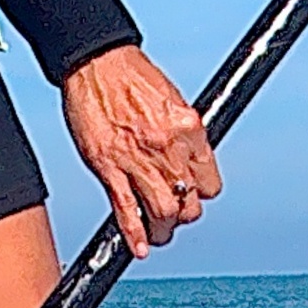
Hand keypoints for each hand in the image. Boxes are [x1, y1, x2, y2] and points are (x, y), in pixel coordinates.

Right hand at [58, 46, 219, 253]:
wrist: (97, 61)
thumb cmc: (131, 75)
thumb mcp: (173, 101)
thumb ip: (183, 135)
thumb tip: (188, 161)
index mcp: (189, 129)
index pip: (210, 183)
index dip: (201, 194)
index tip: (192, 194)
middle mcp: (168, 148)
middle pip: (189, 204)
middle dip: (183, 215)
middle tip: (174, 216)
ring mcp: (137, 160)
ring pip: (162, 212)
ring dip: (163, 231)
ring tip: (159, 234)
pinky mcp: (109, 167)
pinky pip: (126, 210)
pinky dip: (134, 233)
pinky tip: (139, 247)